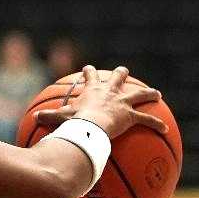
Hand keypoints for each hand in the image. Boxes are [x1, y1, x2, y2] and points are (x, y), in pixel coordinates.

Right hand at [35, 65, 166, 140]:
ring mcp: (123, 102)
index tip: (89, 69)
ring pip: (139, 94)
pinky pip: (147, 120)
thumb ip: (47, 117)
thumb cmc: (74, 122)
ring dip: (148, 94)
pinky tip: (165, 128)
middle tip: (124, 73)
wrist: (90, 127)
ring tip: (156, 94)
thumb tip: (33, 119)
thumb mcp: (58, 118)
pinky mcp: (131, 116)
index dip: (90, 72)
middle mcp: (110, 92)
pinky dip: (156, 124)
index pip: (90, 76)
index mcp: (92, 90)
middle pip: (119, 77)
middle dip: (122, 74)